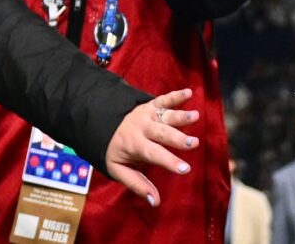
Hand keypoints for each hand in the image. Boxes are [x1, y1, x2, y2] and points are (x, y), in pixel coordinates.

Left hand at [102, 88, 200, 205]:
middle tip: (194, 143)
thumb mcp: (118, 170)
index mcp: (134, 144)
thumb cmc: (113, 150)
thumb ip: (137, 185)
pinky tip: (189, 92)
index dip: (169, 162)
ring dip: (180, 116)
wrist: (99, 122)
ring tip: (195, 116)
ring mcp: (146, 114)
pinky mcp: (149, 105)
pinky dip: (175, 95)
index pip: (153, 154)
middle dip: (178, 138)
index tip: (185, 169)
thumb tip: (155, 202)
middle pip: (162, 133)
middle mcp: (142, 128)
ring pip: (165, 115)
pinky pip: (162, 99)